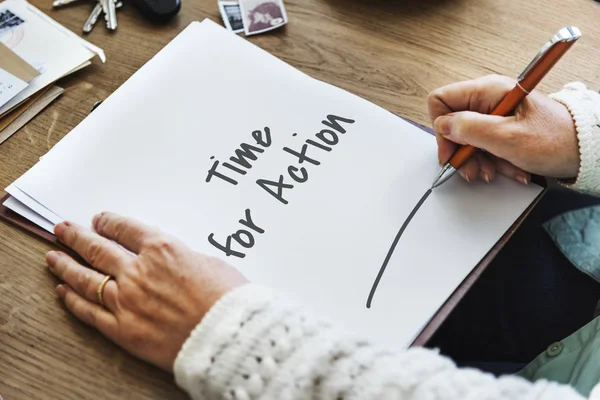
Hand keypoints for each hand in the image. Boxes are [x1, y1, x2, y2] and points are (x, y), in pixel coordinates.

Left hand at [46, 212, 247, 371]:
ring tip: (53, 257)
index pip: (125, 229)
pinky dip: (73, 301)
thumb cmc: (227, 299)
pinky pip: (90, 312)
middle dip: (77, 237)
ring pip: (86, 278)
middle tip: (62, 230)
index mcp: (162, 249)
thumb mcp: (209, 263)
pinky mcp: (123, 329)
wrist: (228, 335)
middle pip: (98, 249)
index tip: (99, 220)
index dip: (109, 222)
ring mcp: (127, 300)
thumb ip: (182, 258)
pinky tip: (63, 292)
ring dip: (66, 265)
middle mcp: (138, 271)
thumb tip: (170, 261)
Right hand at [428, 74, 579, 183]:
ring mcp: (495, 114)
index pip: (441, 100)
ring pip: (468, 139)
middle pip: (454, 124)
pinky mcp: (502, 127)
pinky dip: (493, 161)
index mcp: (487, 91)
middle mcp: (488, 99)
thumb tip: (444, 126)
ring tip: (495, 172)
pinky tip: (509, 169)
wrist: (585, 150)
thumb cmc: (555, 139)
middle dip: (462, 152)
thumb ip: (470, 129)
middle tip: (474, 170)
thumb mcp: (507, 137)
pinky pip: (485, 146)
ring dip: (479, 161)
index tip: (451, 151)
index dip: (442, 128)